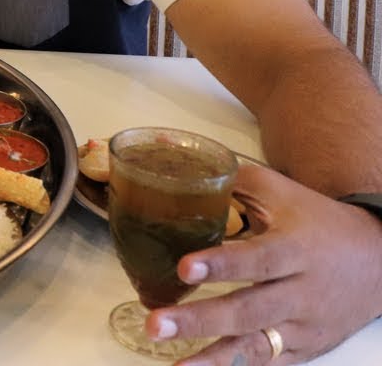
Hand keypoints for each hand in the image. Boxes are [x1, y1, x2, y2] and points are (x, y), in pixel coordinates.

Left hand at [145, 165, 381, 364]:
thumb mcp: (285, 195)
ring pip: (258, 347)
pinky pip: (268, 364)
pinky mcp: (303, 349)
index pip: (258, 259)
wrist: (377, 262)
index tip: (185, 267)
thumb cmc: (319, 224)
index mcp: (296, 250)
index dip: (222, 264)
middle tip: (155, 323)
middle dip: (201, 320)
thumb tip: (186, 169)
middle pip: (250, 310)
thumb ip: (237, 182)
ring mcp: (304, 327)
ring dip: (214, 359)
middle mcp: (302, 293)